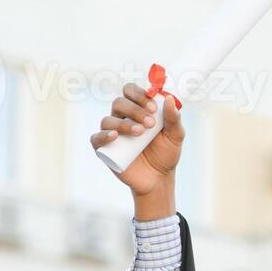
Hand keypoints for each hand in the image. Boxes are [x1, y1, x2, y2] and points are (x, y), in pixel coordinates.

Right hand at [90, 81, 184, 218]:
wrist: (158, 178)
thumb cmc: (166, 154)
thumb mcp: (175, 136)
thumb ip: (174, 119)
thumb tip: (168, 99)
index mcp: (137, 110)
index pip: (130, 91)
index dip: (139, 95)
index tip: (153, 108)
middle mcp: (122, 118)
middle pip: (119, 103)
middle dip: (135, 110)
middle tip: (150, 124)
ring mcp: (112, 133)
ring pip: (108, 119)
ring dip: (124, 124)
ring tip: (140, 133)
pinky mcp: (104, 149)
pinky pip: (96, 138)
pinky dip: (103, 135)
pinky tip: (114, 136)